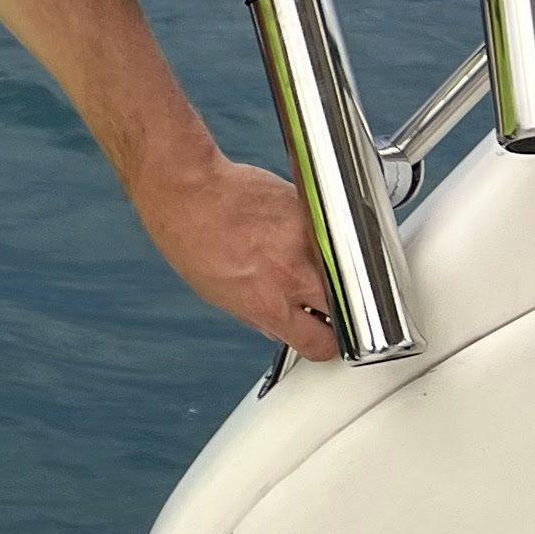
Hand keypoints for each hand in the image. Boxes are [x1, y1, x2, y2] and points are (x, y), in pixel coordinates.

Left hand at [134, 151, 346, 363]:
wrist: (190, 190)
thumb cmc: (192, 239)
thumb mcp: (218, 294)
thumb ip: (256, 315)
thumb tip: (280, 328)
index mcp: (269, 305)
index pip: (320, 343)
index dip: (325, 343)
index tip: (324, 336)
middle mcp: (294, 276)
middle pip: (344, 310)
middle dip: (337, 311)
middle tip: (321, 301)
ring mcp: (307, 242)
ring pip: (344, 272)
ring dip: (333, 274)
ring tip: (302, 261)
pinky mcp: (311, 212)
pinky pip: (330, 235)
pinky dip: (321, 239)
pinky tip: (294, 233)